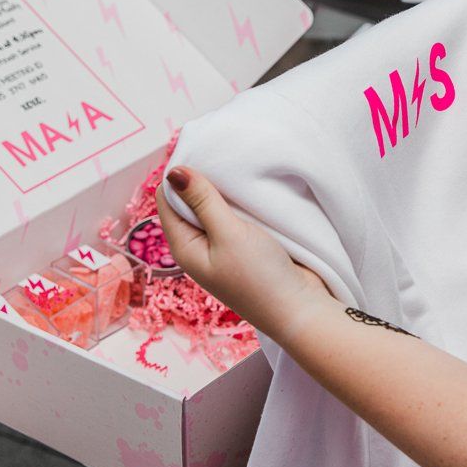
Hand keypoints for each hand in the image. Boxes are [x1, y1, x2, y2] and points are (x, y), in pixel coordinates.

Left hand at [157, 166, 334, 341]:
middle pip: (189, 202)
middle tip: (225, 160)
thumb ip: (203, 201)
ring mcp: (222, 247)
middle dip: (204, 181)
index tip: (206, 157)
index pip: (167, 199)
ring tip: (241, 173)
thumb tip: (174, 172)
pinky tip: (253, 193)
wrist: (299, 309)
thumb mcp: (229, 233)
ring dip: (226, 192)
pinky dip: (242, 204)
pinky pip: (235, 217)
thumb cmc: (260, 277)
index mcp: (184, 246)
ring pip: (214, 208)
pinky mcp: (244, 247)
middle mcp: (198, 246)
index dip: (181, 176)